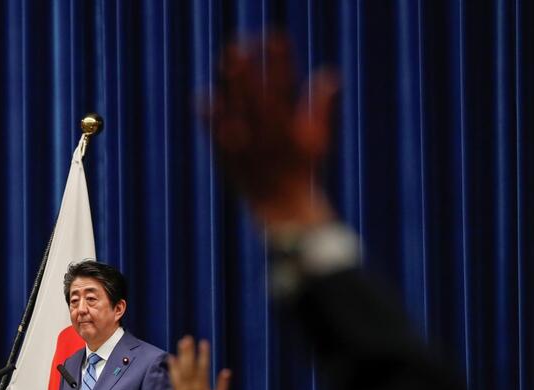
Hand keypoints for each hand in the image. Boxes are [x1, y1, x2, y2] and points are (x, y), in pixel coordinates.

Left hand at [168, 336, 231, 389]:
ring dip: (181, 355)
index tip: (204, 342)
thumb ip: (222, 387)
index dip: (203, 355)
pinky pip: (174, 377)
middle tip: (188, 338)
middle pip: (189, 366)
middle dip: (189, 351)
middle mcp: (190, 388)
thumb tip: (227, 372)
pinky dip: (173, 367)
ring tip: (181, 343)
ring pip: (181, 369)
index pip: (203, 368)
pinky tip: (172, 357)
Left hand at [206, 34, 337, 229]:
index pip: (285, 86)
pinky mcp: (229, 160)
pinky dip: (211, 118)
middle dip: (248, 70)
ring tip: (224, 61)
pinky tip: (203, 97)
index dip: (280, 59)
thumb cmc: (302, 172)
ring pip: (236, 111)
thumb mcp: (319, 140)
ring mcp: (247, 148)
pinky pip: (217, 136)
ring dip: (230, 86)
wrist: (284, 210)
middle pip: (255, 96)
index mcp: (290, 127)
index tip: (276, 36)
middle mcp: (267, 135)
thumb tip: (330, 74)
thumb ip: (322, 107)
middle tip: (239, 44)